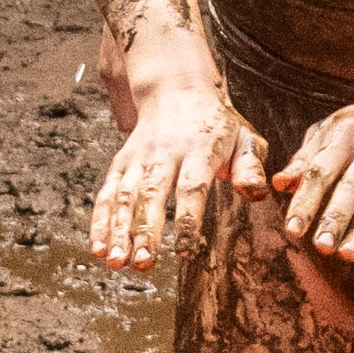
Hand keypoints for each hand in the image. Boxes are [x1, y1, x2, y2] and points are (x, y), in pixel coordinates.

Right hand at [86, 65, 257, 271]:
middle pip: (151, 194)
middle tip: (142, 263)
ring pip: (124, 195)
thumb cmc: (219, 124)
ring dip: (118, 230)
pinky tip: (98, 248)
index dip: (186, 220)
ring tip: (115, 262)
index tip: (184, 251)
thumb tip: (255, 194)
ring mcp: (139, 157)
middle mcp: (164, 153)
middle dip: (144, 230)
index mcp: (198, 150)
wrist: (177, 89)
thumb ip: (251, 167)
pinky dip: (100, 220)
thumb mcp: (245, 138)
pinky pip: (108, 191)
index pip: (191, 188)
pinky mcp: (122, 161)